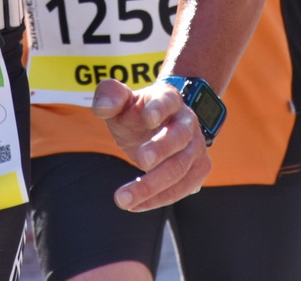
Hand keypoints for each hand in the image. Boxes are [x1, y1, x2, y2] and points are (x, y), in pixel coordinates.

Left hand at [93, 78, 210, 211]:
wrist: (161, 125)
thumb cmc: (137, 112)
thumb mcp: (121, 101)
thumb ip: (110, 96)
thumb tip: (102, 107)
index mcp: (169, 98)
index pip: (168, 101)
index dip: (160, 109)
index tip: (147, 118)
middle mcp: (187, 121)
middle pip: (180, 137)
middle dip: (161, 149)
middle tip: (140, 161)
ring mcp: (196, 146)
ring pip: (182, 168)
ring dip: (155, 186)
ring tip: (124, 199)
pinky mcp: (198, 168)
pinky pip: (184, 187)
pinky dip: (161, 198)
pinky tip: (136, 205)